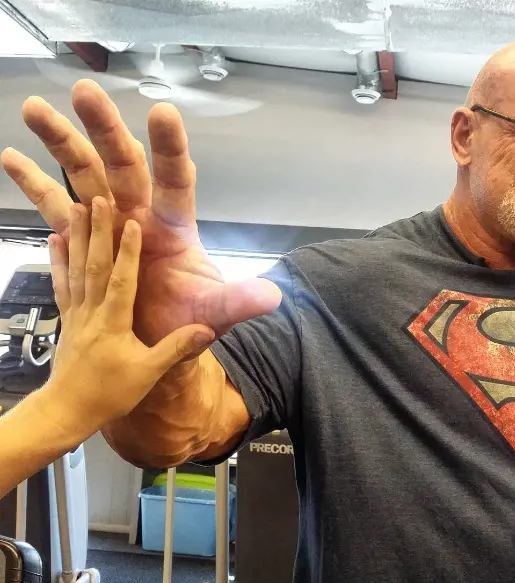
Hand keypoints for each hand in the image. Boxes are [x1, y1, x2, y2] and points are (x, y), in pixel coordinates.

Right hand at [1, 80, 280, 361]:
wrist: (157, 343)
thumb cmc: (189, 320)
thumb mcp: (213, 313)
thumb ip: (236, 302)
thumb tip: (272, 298)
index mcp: (175, 224)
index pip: (175, 178)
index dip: (169, 147)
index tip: (163, 111)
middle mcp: (140, 213)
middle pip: (121, 163)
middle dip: (104, 128)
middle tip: (85, 91)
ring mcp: (109, 223)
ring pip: (82, 173)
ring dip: (60, 141)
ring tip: (35, 108)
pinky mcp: (82, 239)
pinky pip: (55, 207)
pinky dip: (33, 183)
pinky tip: (11, 157)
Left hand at [45, 197, 214, 432]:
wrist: (67, 411)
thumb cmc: (109, 393)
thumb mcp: (149, 373)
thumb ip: (177, 348)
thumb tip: (208, 329)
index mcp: (113, 323)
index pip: (121, 280)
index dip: (127, 252)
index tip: (132, 222)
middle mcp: (91, 312)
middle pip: (95, 266)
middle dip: (98, 232)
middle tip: (98, 201)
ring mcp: (75, 313)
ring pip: (75, 268)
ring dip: (76, 237)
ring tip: (75, 208)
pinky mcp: (67, 318)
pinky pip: (62, 282)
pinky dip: (58, 259)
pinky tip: (54, 239)